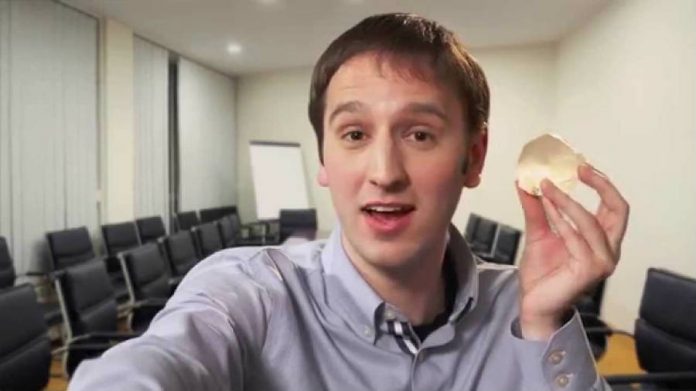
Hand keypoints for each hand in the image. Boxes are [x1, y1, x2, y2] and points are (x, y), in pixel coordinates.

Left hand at [515, 163, 628, 339]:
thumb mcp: (539, 233)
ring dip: (567, 200)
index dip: (603, 184)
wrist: (533, 304)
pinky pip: (575, 237)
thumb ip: (537, 209)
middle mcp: (609, 251)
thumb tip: (526, 182)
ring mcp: (602, 262)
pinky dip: (560, 218)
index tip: (581, 166)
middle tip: (577, 169)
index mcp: (603, 241)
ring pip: (591, 221)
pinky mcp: (588, 270)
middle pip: (619, 210)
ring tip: (545, 186)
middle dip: (601, 185)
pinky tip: (546, 205)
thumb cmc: (542, 272)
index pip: (616, 207)